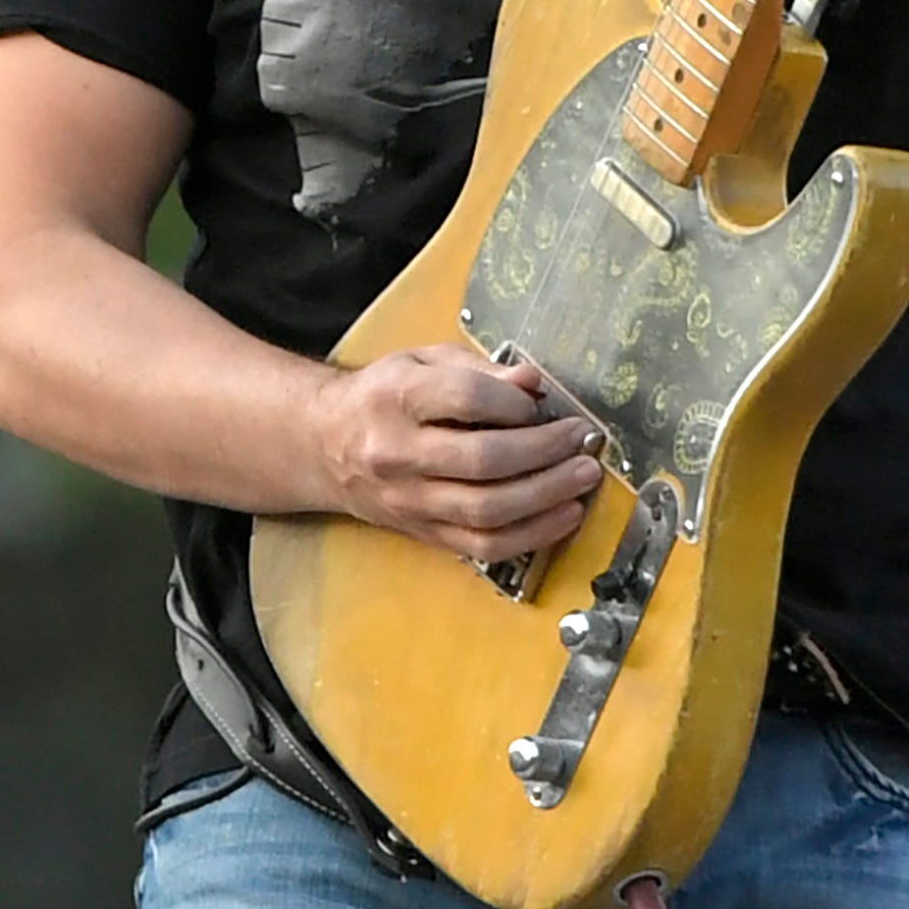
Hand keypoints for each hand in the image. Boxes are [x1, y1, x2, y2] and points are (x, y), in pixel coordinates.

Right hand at [313, 344, 602, 564]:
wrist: (324, 445)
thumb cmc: (383, 397)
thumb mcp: (423, 362)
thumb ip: (480, 368)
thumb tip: (533, 382)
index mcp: (396, 398)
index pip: (467, 399)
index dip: (515, 402)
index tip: (541, 404)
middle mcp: (397, 453)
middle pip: (483, 460)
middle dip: (544, 452)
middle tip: (582, 442)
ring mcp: (410, 501)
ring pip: (487, 511)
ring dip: (547, 497)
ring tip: (583, 478)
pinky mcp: (423, 533)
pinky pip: (484, 546)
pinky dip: (532, 535)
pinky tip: (564, 516)